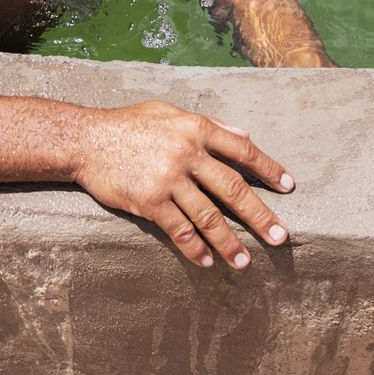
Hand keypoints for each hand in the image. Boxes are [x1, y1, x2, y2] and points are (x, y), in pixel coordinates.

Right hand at [76, 99, 293, 268]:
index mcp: (195, 128)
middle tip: (280, 237)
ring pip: (209, 216)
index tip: (287, 187)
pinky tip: (206, 262)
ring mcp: (168, 179)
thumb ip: (207, 123)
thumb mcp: (168, 113)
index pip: (241, 149)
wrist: (86, 140)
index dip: (267, 168)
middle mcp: (186, 153)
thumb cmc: (128, 124)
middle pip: (232, 189)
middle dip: (259, 215)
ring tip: (245, 261)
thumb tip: (244, 134)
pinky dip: (195, 249)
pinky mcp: (149, 201)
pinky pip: (179, 230)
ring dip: (230, 242)